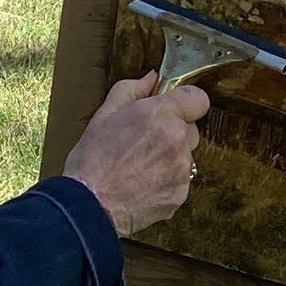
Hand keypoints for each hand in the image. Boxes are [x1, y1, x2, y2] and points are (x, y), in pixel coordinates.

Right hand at [63, 72, 208, 238]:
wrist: (88, 206)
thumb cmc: (91, 161)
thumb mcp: (104, 115)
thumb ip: (131, 90)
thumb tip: (151, 78)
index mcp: (160, 115)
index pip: (197, 99)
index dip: (185, 102)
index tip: (173, 108)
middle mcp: (177, 140)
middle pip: (190, 129)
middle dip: (173, 132)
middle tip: (143, 141)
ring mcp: (181, 170)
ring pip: (184, 157)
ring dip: (168, 158)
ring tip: (138, 167)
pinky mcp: (180, 195)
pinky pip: (179, 181)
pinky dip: (165, 181)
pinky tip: (141, 184)